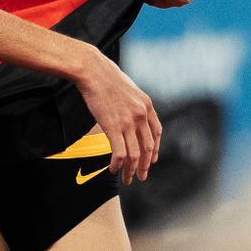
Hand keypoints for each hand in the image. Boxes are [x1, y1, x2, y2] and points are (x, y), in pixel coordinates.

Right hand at [73, 49, 160, 183]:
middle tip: (141, 176)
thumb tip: (130, 113)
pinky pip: (119, 153)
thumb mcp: (129, 89)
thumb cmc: (107, 78)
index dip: (155, 149)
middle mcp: (141, 115)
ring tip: (127, 179)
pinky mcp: (113, 127)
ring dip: (131, 170)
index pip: (156, 133)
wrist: (94, 71)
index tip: (151, 159)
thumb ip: (134, 103)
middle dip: (144, 165)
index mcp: (147, 105)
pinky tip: (113, 169)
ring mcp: (128, 122)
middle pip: (148, 148)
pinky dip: (117, 165)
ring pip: (134, 155)